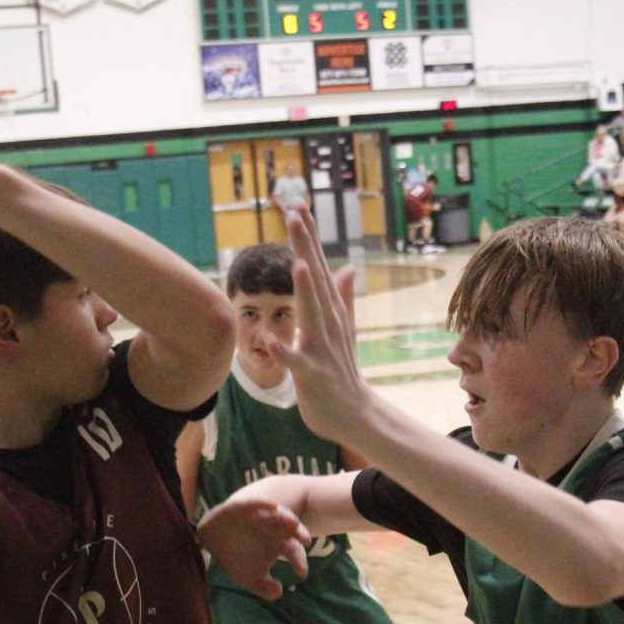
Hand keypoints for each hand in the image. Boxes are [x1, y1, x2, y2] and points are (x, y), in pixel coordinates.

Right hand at [197, 498, 310, 600]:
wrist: (212, 538)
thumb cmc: (235, 556)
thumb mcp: (249, 577)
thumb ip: (263, 587)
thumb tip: (278, 593)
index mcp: (276, 543)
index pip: (292, 551)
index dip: (298, 561)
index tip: (301, 573)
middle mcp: (271, 528)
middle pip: (290, 530)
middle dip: (299, 533)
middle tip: (306, 541)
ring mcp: (258, 516)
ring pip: (276, 515)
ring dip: (285, 517)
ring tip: (293, 523)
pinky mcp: (242, 507)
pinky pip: (255, 503)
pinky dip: (264, 503)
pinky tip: (273, 505)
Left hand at [265, 205, 367, 445]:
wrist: (353, 415)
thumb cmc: (342, 373)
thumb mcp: (344, 332)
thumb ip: (343, 300)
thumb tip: (348, 268)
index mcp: (331, 313)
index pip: (319, 268)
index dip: (309, 239)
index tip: (299, 208)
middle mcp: (328, 325)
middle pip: (316, 280)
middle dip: (306, 248)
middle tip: (297, 214)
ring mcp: (321, 349)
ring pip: (312, 315)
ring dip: (306, 290)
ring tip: (300, 262)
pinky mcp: (311, 375)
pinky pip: (295, 362)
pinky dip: (283, 349)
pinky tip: (270, 338)